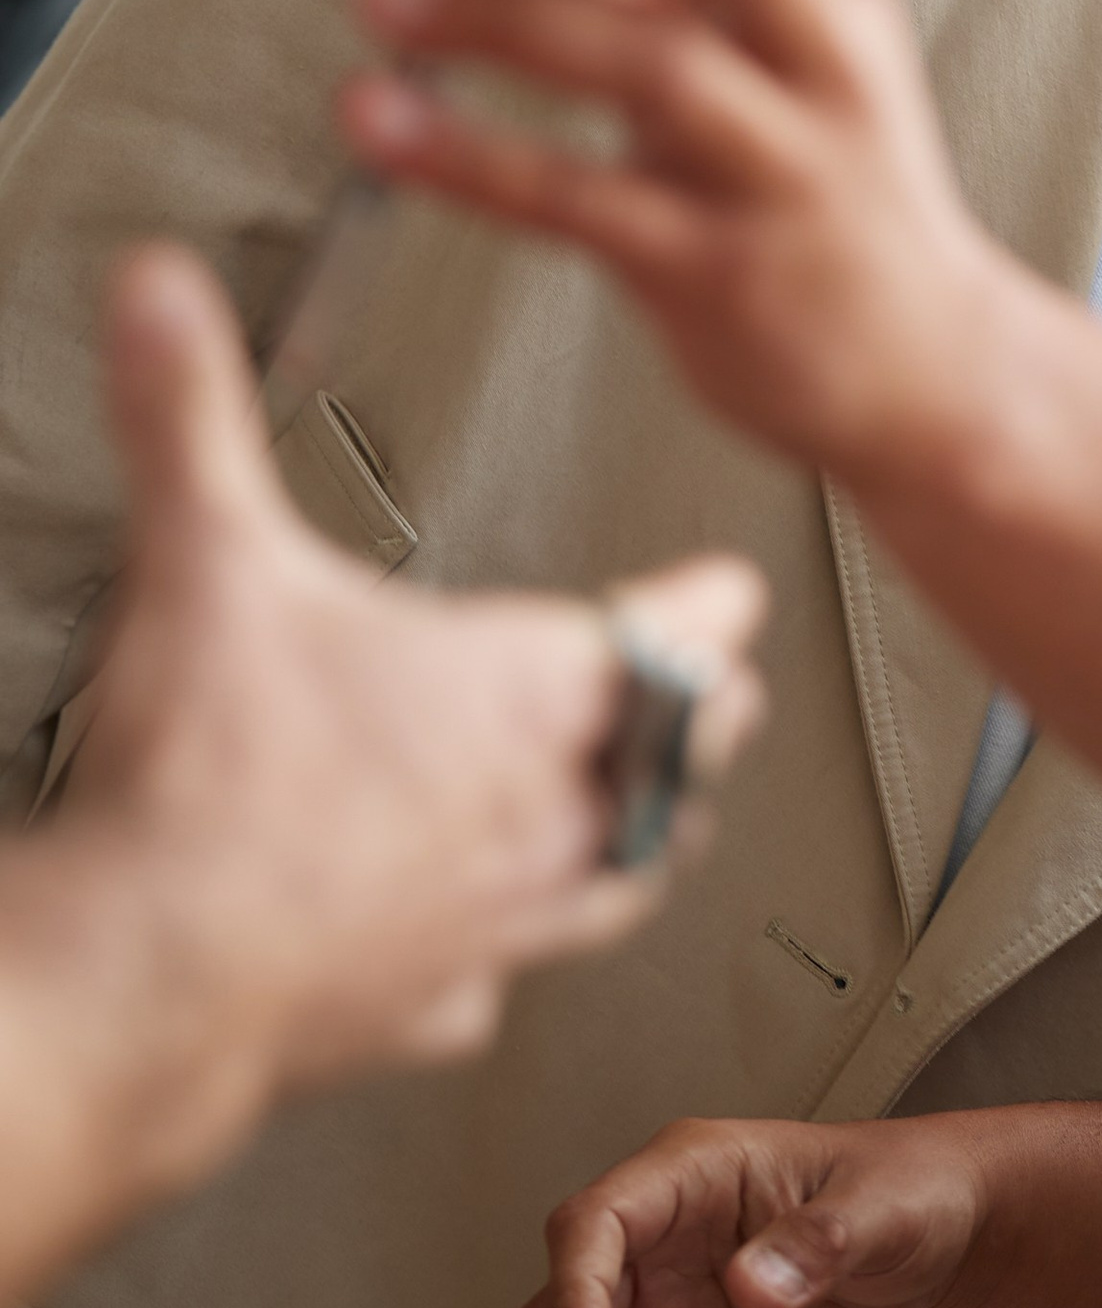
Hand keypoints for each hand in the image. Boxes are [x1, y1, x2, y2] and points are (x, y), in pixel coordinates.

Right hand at [67, 246, 766, 1171]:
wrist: (156, 966)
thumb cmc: (213, 781)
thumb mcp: (207, 557)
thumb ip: (189, 415)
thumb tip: (165, 298)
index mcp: (525, 690)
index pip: (674, 632)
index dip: (713, 603)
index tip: (739, 591)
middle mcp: (540, 809)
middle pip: (673, 758)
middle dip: (700, 723)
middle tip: (726, 706)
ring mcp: (494, 922)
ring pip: (616, 880)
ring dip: (638, 842)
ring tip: (653, 830)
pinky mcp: (427, 1009)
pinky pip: (495, 983)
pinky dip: (499, 959)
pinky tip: (482, 960)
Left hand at [342, 0, 1017, 495]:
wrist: (930, 374)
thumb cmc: (815, 182)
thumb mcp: (748, 47)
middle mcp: (833, 62)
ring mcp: (790, 172)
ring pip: (654, 70)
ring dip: (505, 25)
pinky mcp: (730, 277)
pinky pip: (590, 205)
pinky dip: (474, 159)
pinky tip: (381, 120)